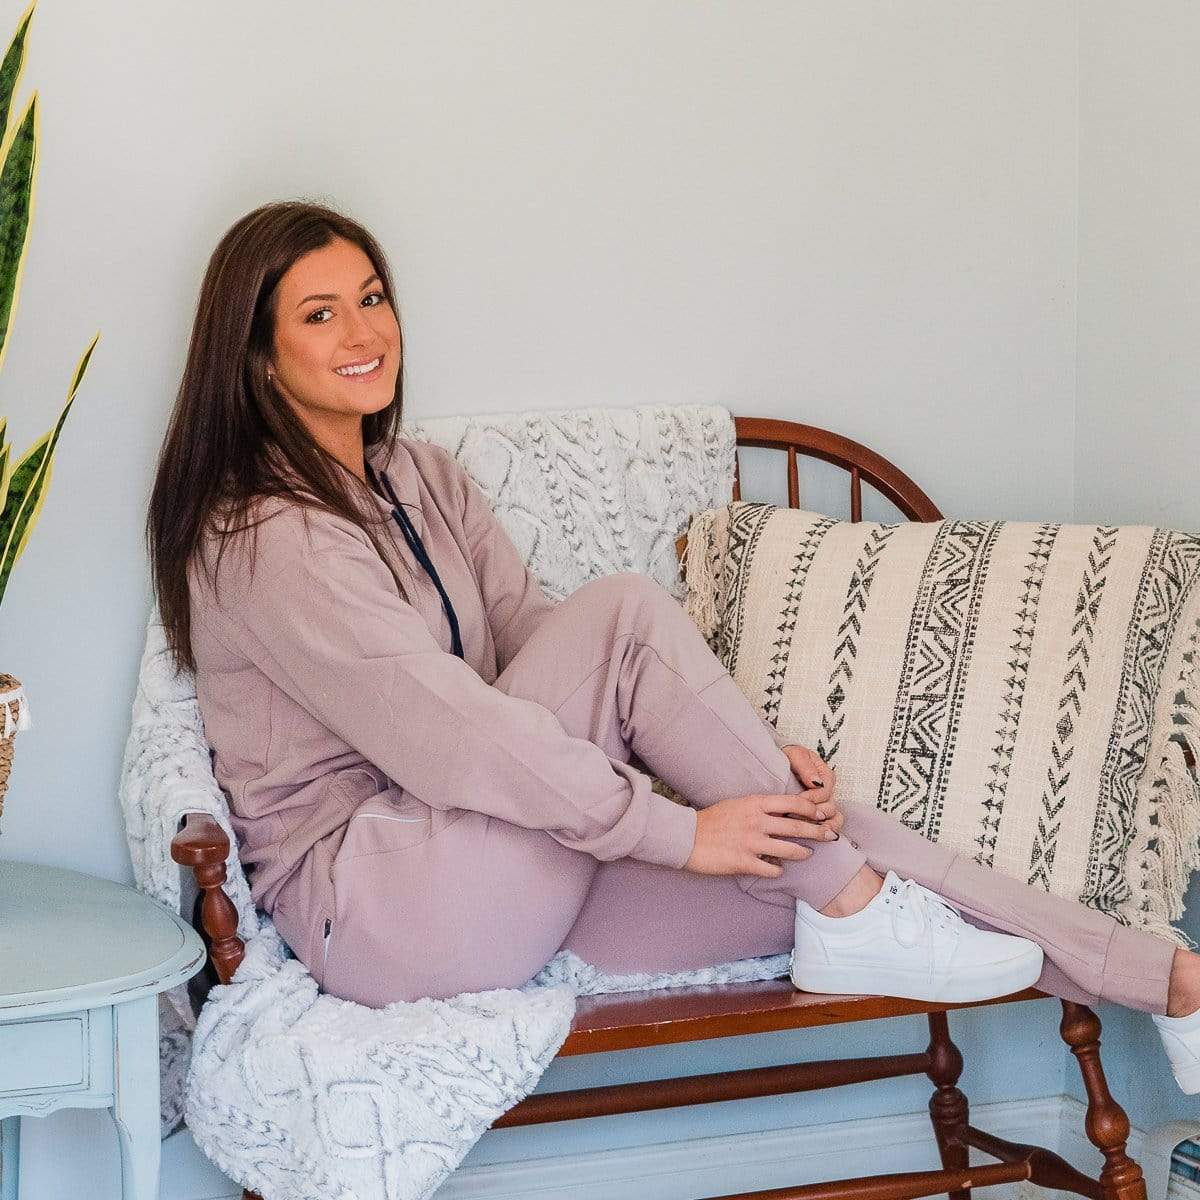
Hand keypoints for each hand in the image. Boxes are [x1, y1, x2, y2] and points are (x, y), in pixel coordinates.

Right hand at [684, 791, 842, 877]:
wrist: (686, 837)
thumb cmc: (711, 820)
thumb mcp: (737, 804)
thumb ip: (759, 807)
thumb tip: (782, 811)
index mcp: (755, 803)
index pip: (793, 802)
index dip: (812, 808)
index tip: (822, 814)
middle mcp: (756, 821)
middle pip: (797, 826)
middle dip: (818, 832)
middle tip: (831, 836)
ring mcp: (751, 842)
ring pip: (790, 849)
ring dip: (803, 853)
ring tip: (808, 854)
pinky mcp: (744, 862)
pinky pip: (772, 869)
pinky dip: (778, 870)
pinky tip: (778, 870)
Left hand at [780, 743, 843, 836]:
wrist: (777, 763)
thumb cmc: (787, 757)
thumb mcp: (795, 754)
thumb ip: (805, 766)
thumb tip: (815, 781)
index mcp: (825, 776)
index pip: (825, 791)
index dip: (813, 797)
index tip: (798, 798)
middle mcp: (827, 792)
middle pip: (830, 808)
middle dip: (814, 813)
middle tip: (796, 817)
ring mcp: (824, 805)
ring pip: (834, 820)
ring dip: (821, 826)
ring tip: (806, 830)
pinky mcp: (818, 816)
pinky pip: (829, 827)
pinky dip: (823, 832)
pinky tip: (812, 838)